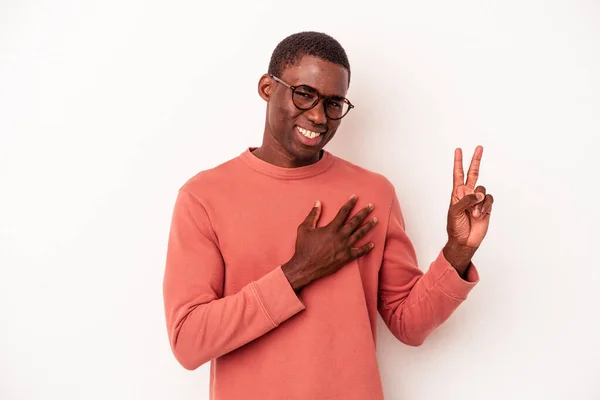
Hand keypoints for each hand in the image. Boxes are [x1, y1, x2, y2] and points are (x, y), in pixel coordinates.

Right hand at [282, 196, 377, 291]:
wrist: (305, 267)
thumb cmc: (303, 247)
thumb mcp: (304, 229)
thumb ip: (312, 215)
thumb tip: (317, 203)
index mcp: (331, 228)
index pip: (343, 212)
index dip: (350, 203)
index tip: (355, 197)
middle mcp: (340, 236)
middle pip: (355, 221)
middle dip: (364, 212)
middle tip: (371, 206)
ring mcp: (345, 247)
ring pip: (360, 234)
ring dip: (369, 226)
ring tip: (376, 220)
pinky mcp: (346, 258)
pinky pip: (359, 252)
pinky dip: (366, 248)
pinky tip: (372, 244)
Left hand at [444, 146, 493, 271]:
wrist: (464, 240)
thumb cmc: (455, 226)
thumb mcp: (454, 212)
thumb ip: (465, 200)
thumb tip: (478, 194)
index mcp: (457, 193)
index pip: (458, 174)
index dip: (458, 162)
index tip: (458, 150)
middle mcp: (468, 194)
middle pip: (473, 173)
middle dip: (476, 160)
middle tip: (479, 148)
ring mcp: (478, 200)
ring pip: (483, 190)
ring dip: (478, 202)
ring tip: (473, 213)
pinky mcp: (487, 207)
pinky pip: (489, 200)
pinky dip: (485, 206)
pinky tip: (480, 214)